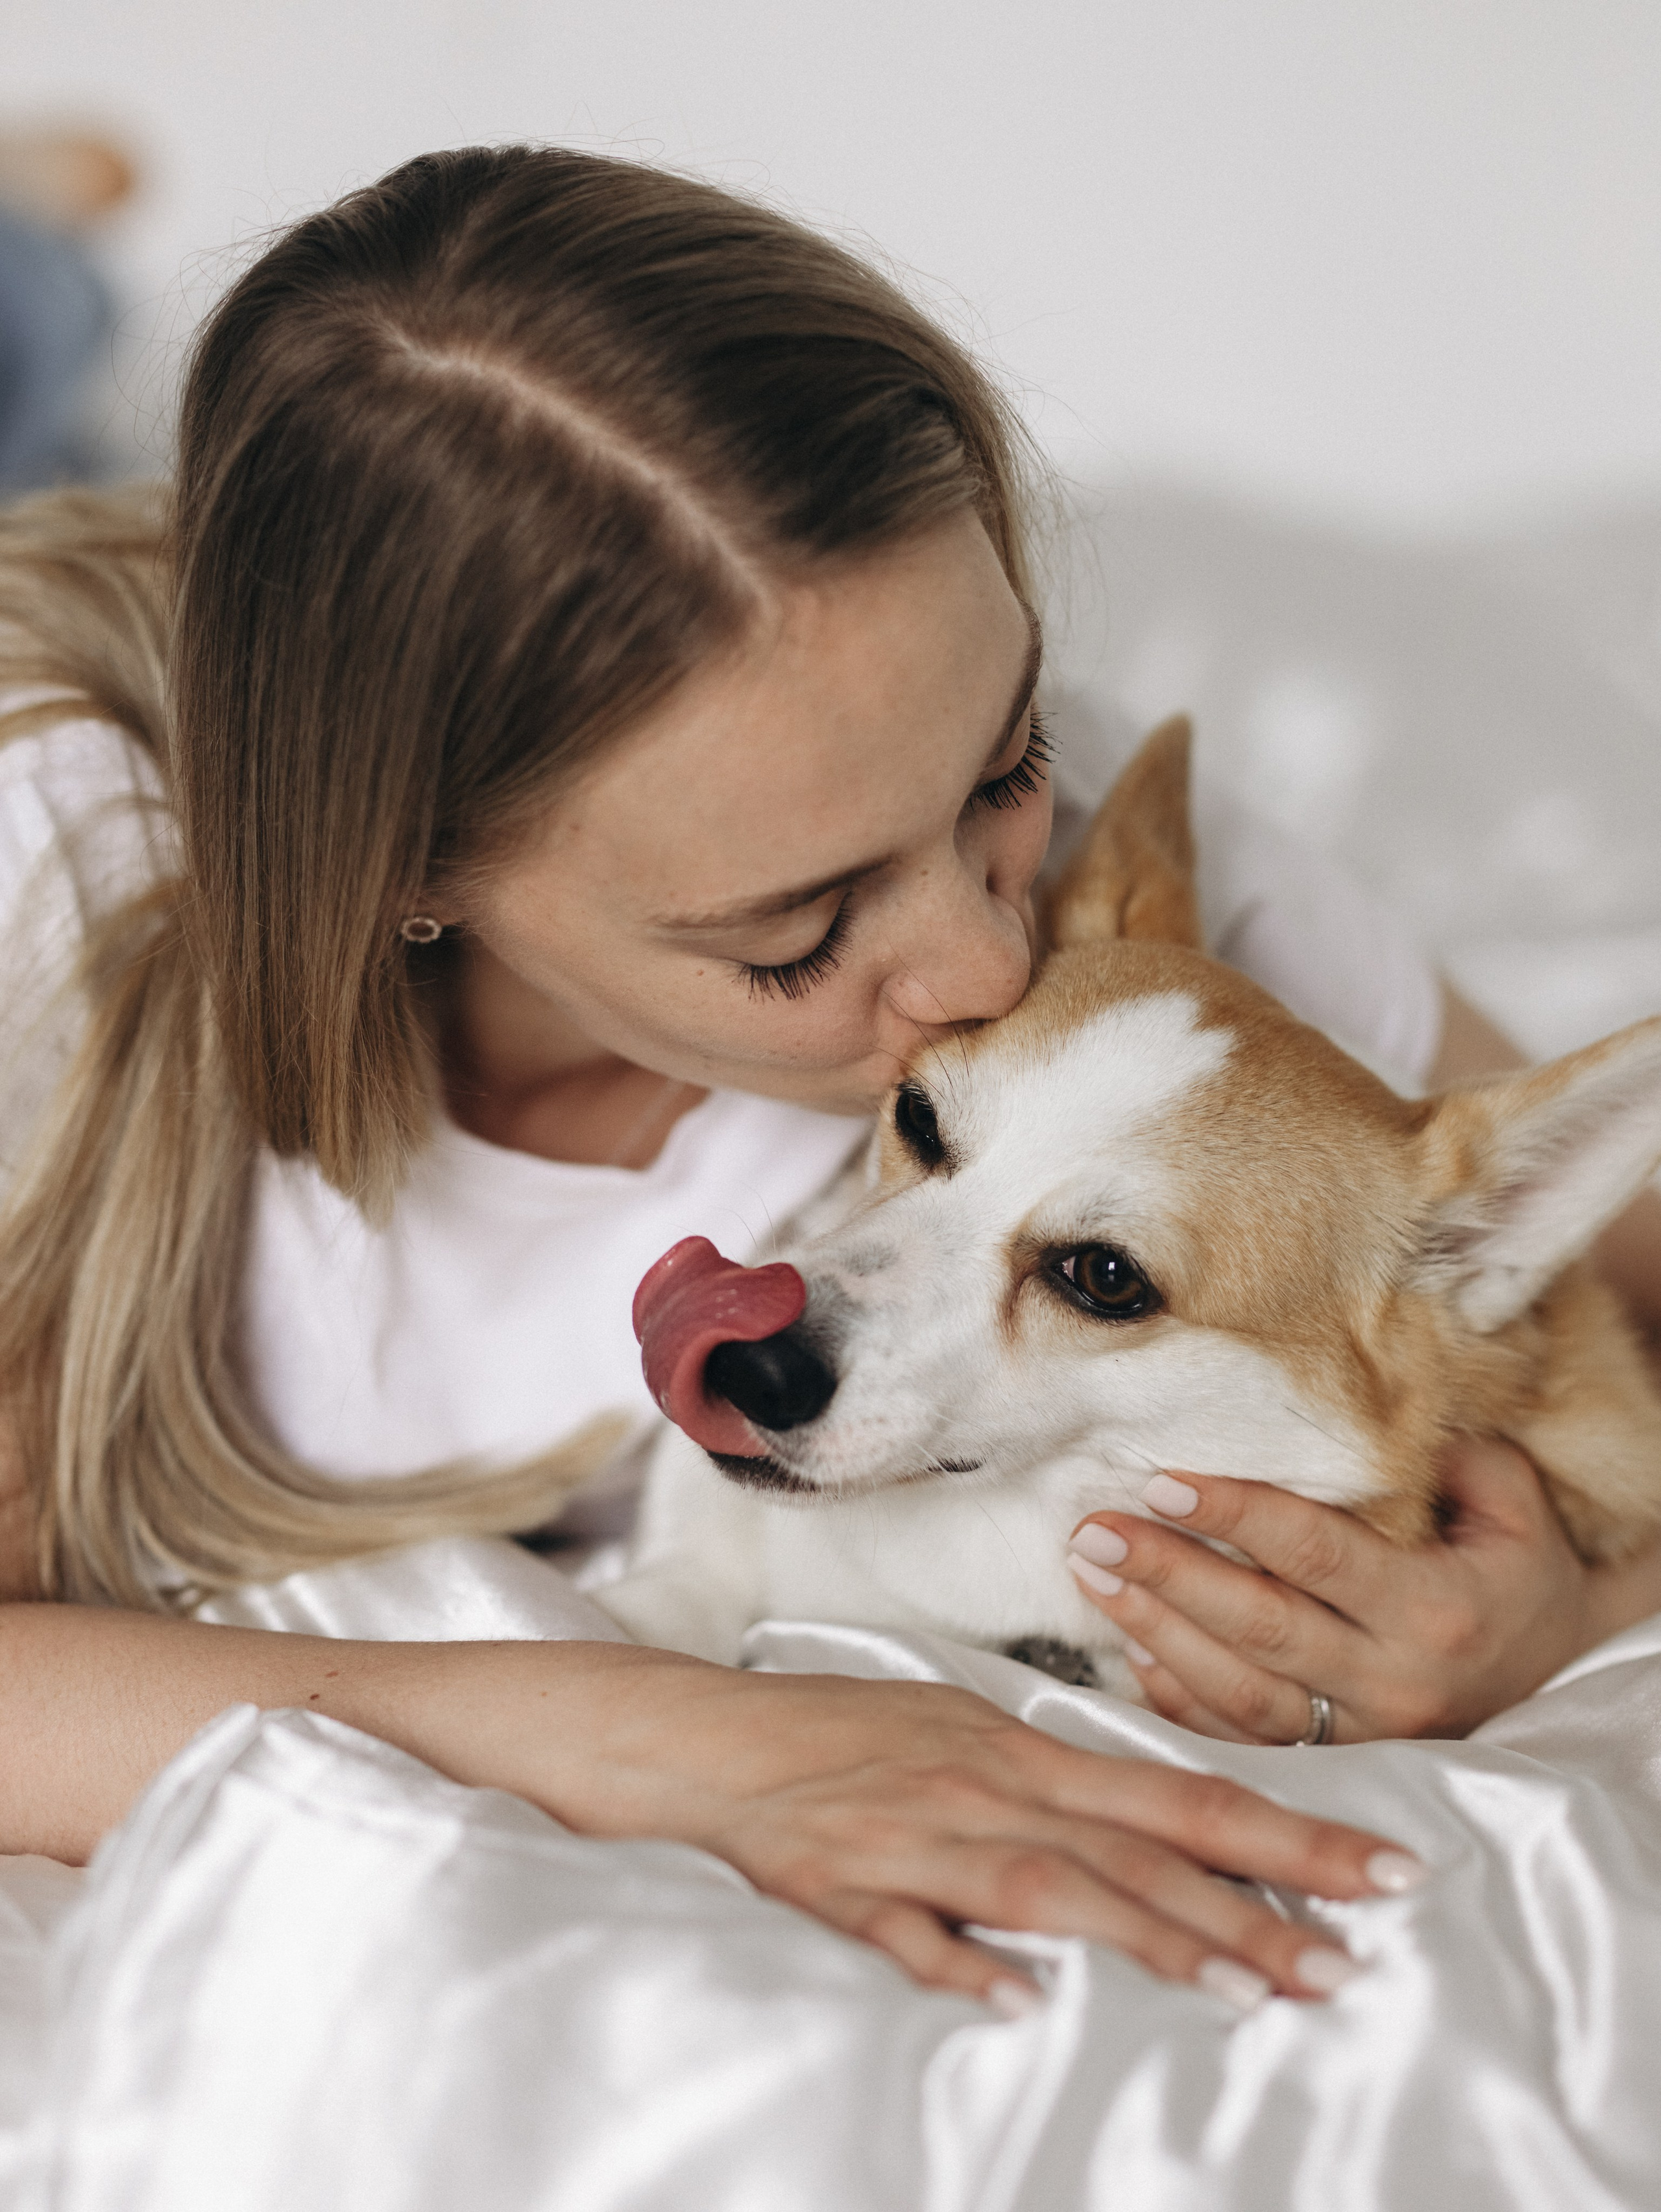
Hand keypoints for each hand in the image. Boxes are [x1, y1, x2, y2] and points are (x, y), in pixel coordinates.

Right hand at [514, 1645, 1423, 2011]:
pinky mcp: (835, 1883)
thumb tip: (1137, 1841)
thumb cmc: (836, 1734)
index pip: (1174, 1795)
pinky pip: (902, 1931)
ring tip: (1252, 1988)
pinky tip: (1013, 2003)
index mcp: (1016, 1749)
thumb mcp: (953, 1733)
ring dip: (1153, 1938)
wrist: (697, 1737)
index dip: (1282, 1833)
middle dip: (1254, 1900)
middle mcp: (982, 1785)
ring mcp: (912, 1835)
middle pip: (1137, 1847)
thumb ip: (1044, 1791)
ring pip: (1050, 1887)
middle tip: (1354, 1954)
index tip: (1380, 1866)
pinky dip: (958, 1964)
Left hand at [1065, 1438, 1660, 1744]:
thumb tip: (1373, 1418)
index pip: (1315, 1553)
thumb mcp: (1515, 1508)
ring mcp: (1365, 1738)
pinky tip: (1131, 1649)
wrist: (1563, 1677)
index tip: (1160, 1479)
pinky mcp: (1339, 1767)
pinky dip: (1178, 1701)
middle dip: (1167, 1574)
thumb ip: (1454, 1460)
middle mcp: (1396, 1683)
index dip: (1235, 1514)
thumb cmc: (1520, 1575)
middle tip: (1091, 1528)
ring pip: (1237, 1694)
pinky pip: (1241, 1742)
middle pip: (1259, 1627)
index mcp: (1436, 1610)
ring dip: (1154, 1632)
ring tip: (1091, 1574)